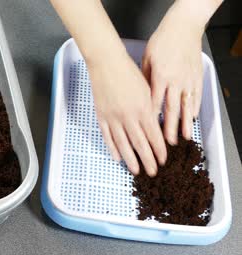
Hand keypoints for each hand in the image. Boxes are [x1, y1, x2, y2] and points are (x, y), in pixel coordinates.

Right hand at [89, 53, 166, 175]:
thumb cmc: (128, 72)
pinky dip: (113, 148)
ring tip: (136, 171)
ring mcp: (113, 118)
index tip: (163, 160)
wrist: (106, 63)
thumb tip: (154, 125)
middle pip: (140, 144)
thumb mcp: (146, 89)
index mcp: (142, 108)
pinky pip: (107, 137)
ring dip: (131, 159)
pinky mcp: (101, 116)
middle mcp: (128, 116)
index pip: (154, 136)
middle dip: (148, 160)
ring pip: (123, 144)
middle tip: (153, 173)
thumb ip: (150, 108)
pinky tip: (118, 157)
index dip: (159, 150)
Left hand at [142, 0, 218, 143]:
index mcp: (159, 77)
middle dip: (169, 129)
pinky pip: (195, 97)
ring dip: (184, 124)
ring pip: (186, 106)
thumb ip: (144, 79)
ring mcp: (188, 80)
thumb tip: (140, 96)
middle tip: (166, 144)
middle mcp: (174, 81)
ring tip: (183, 138)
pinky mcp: (197, 78)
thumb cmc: (161, 42)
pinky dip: (194, 109)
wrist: (183, 28)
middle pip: (171, 110)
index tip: (148, 134)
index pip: (154, 104)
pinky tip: (192, 119)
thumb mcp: (146, 60)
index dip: (151, 121)